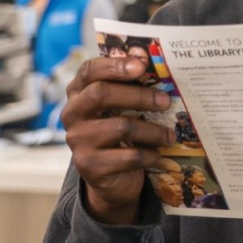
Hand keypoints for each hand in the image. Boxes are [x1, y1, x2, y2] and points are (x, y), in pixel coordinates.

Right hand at [63, 56, 175, 224]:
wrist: (110, 177)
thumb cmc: (118, 131)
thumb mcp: (120, 107)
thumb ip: (130, 87)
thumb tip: (156, 67)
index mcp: (78, 92)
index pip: (89, 70)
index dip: (114, 65)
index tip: (142, 65)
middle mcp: (72, 114)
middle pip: (101, 94)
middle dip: (138, 96)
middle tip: (165, 101)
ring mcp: (78, 140)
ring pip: (121, 127)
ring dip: (153, 131)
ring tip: (170, 135)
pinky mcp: (89, 166)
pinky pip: (129, 156)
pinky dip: (150, 155)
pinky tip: (158, 155)